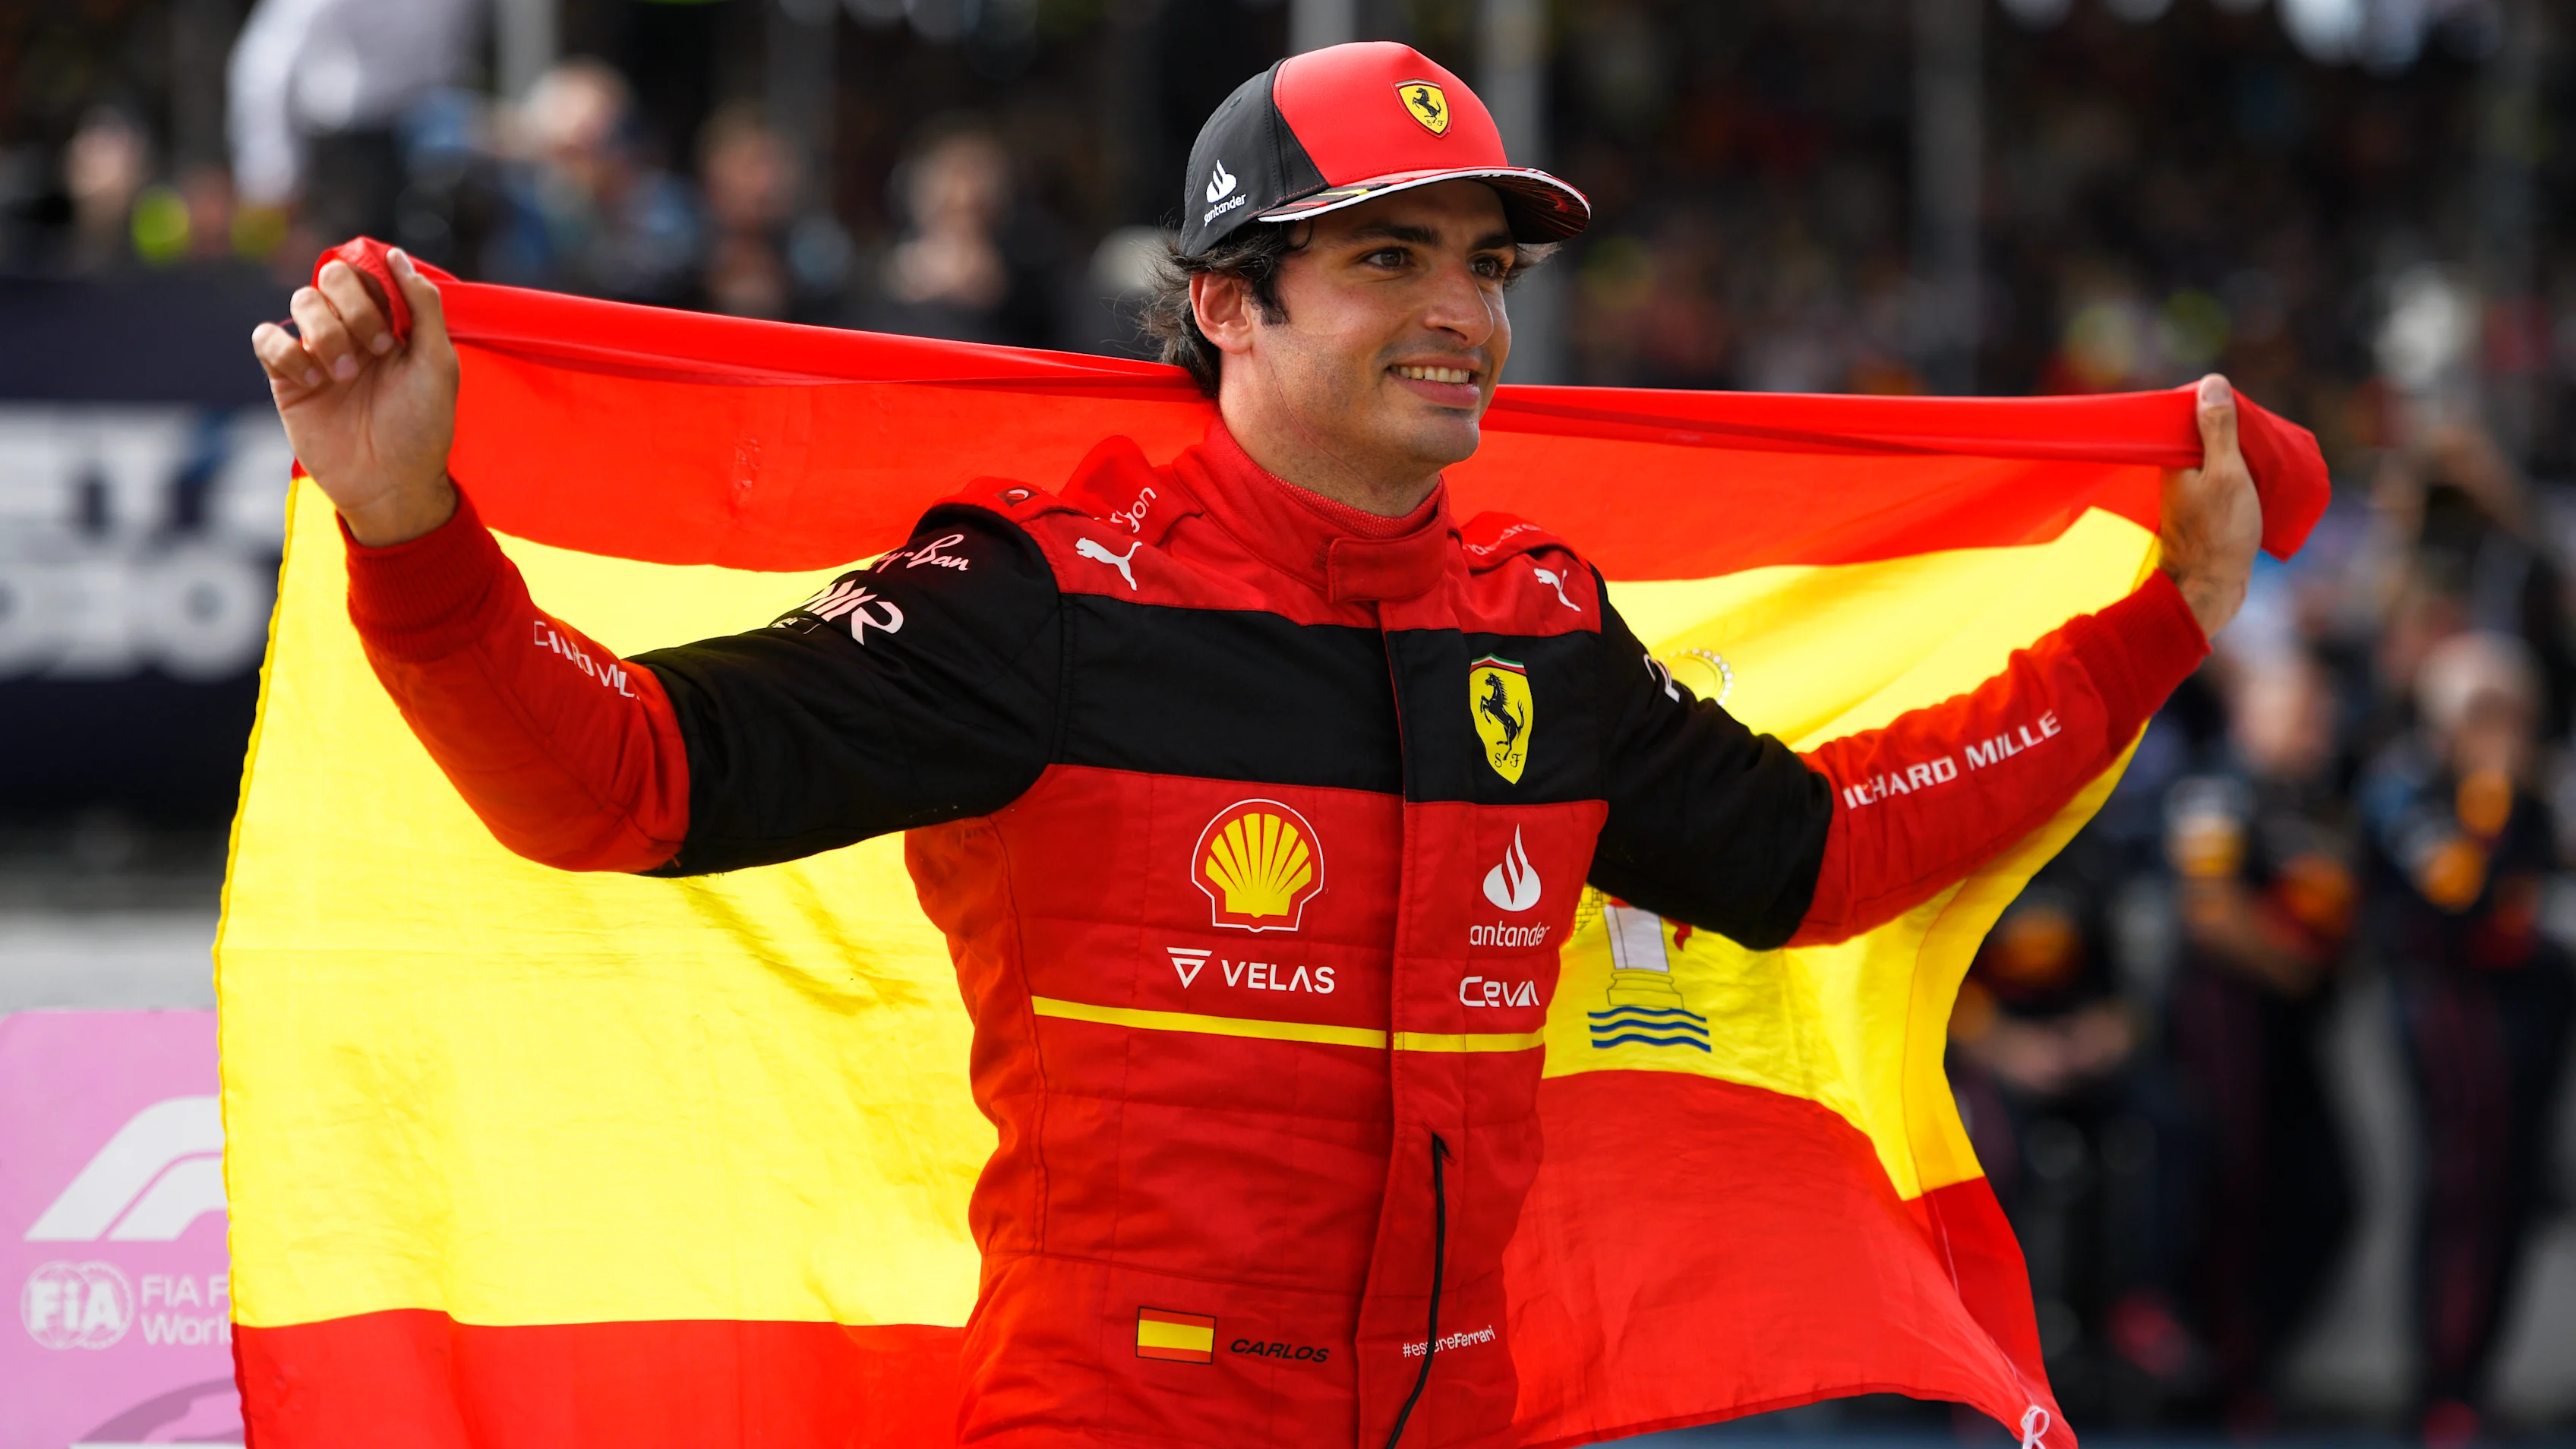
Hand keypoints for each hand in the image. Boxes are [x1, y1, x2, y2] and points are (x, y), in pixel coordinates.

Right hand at [251, 249, 459, 545]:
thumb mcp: (439, 362)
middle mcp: (351, 329)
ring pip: (300, 301)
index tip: (397, 330)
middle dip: (355, 309)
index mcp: (389, 321)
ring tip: (347, 376)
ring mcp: (317, 350)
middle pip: (330, 276)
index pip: (368, 271)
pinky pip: (266, 338)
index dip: (378, 289)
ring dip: (326, 332)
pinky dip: (286, 352)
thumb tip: (396, 254)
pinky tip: (313, 382)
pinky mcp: (287, 377)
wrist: (392, 483)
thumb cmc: (422, 426)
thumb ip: (422, 305)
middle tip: (379, 352)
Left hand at [2157, 374, 2262, 638]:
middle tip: (2266, 437)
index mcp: (2173, 461)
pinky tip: (2265, 481)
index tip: (2245, 412)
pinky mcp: (2208, 513)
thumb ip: (2217, 431)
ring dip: (2244, 457)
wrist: (2212, 590)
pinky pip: (2227, 483)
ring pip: (2220, 462)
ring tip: (2271, 457)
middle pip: (2208, 438)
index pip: (2190, 417)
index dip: (2218, 409)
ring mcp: (2193, 495)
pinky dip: (2246, 478)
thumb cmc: (2219, 534)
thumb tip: (2211, 383)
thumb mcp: (2226, 474)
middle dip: (2237, 433)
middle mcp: (2178, 476)